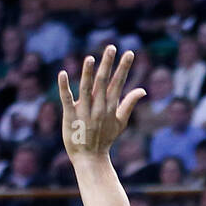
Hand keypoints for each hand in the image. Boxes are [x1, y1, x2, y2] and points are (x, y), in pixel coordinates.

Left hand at [58, 46, 146, 161]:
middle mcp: (98, 108)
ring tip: (90, 58)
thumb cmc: (105, 139)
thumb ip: (129, 104)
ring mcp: (84, 112)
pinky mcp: (70, 116)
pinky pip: (66, 99)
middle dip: (107, 64)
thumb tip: (143, 90)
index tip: (129, 53)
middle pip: (103, 82)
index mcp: (110, 107)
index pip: (118, 83)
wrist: (90, 158)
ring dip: (88, 73)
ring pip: (86, 89)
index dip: (123, 68)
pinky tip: (63, 73)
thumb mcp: (120, 122)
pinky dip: (64, 87)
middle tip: (111, 47)